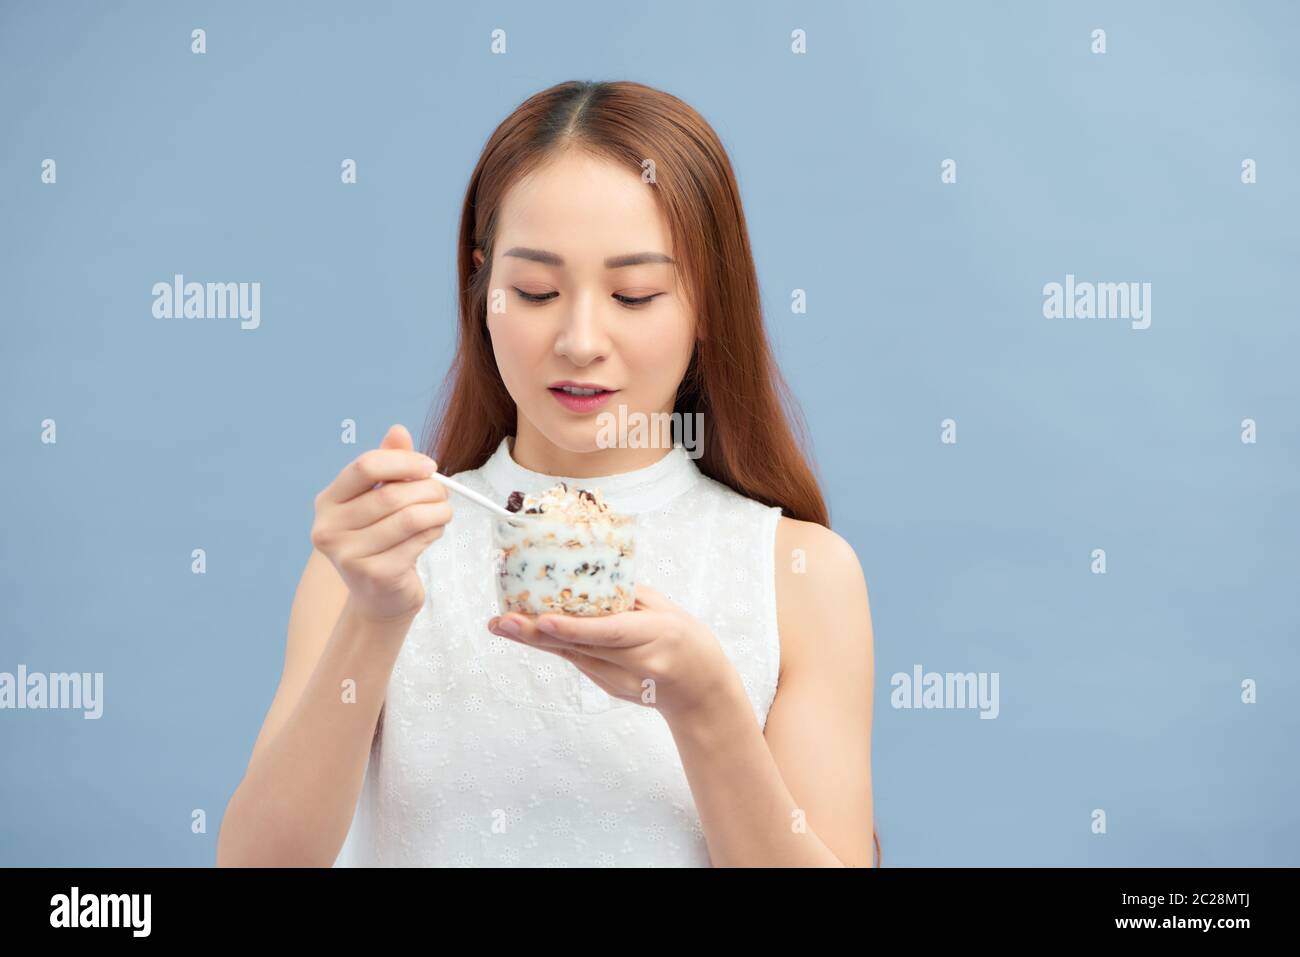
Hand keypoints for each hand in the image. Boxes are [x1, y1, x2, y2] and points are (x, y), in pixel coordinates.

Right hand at [310, 424, 451, 623]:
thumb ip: (388, 465)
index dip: (403, 462)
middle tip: (444, 492)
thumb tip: (399, 430)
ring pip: (409, 518)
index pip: (365, 467)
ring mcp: (349, 555)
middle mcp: (329, 529)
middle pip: (392, 495)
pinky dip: (434, 532)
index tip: (429, 466)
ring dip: (437, 511)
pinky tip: (434, 532)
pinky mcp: (375, 575)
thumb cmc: (382, 539)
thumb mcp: (379, 499)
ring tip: (443, 512)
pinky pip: (417, 542)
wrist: (379, 597)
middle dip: (428, 489)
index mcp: (328, 502)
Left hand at [487, 583, 742, 722]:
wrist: (701, 690)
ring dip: (536, 640)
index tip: (543, 621)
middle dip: (537, 634)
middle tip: (502, 622)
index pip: (609, 634)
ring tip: (504, 624)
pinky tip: (532, 634)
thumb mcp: (664, 610)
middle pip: (580, 648)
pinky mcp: (610, 688)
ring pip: (572, 657)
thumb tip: (583, 579)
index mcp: (654, 637)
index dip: (574, 629)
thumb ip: (625, 598)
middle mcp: (635, 664)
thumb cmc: (686, 638)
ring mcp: (621, 682)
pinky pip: (580, 661)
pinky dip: (558, 646)